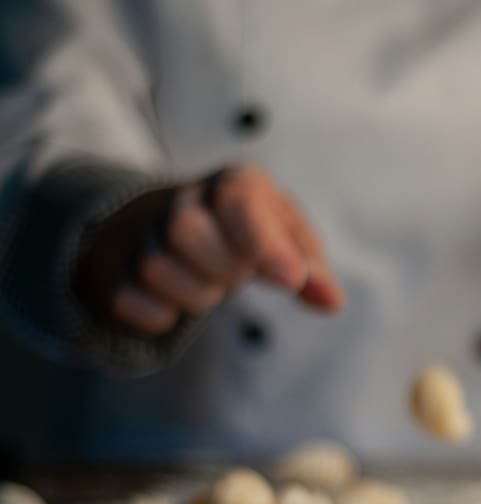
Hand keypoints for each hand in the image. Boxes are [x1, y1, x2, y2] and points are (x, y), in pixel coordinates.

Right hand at [76, 165, 343, 334]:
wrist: (187, 226)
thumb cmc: (255, 234)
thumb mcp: (291, 242)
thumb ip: (311, 270)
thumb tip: (332, 303)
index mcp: (237, 185)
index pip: (239, 201)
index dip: (264, 244)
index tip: (291, 281)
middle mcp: (186, 200)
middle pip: (185, 230)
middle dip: (223, 267)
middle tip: (238, 277)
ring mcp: (146, 233)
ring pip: (155, 266)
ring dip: (195, 294)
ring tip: (212, 287)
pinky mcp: (121, 270)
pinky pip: (129, 300)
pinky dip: (159, 315)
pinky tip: (176, 307)